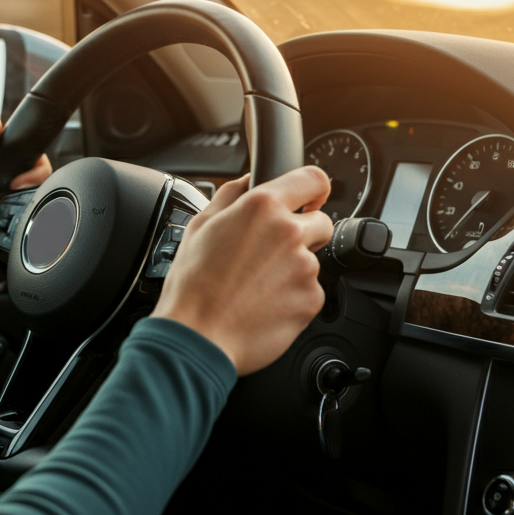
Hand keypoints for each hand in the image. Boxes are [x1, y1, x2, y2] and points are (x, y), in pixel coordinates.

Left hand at [0, 116, 52, 295]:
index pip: (10, 156)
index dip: (26, 165)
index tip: (21, 181)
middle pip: (21, 181)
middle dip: (28, 192)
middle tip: (18, 202)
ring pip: (21, 206)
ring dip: (24, 215)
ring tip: (17, 222)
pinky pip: (14, 231)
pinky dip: (15, 236)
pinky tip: (11, 240)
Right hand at [151, 166, 332, 375]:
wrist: (198, 334)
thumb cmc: (193, 283)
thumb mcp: (199, 225)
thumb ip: (230, 195)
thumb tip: (246, 181)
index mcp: (262, 207)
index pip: (312, 179)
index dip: (314, 188)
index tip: (312, 198)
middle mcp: (289, 232)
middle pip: (321, 222)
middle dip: (303, 232)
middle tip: (269, 251)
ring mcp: (305, 267)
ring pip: (311, 259)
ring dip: (292, 267)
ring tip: (255, 284)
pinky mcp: (312, 299)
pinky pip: (309, 290)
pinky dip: (292, 295)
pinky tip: (262, 302)